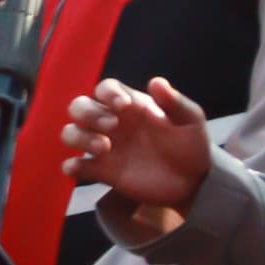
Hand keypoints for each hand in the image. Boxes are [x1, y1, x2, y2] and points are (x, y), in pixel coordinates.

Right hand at [56, 76, 214, 213]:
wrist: (192, 182)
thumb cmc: (190, 146)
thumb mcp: (190, 121)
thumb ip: (175, 102)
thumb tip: (156, 81)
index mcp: (131, 106)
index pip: (105, 88)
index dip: (108, 93)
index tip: (124, 106)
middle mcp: (111, 122)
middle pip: (80, 106)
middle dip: (89, 114)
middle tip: (112, 127)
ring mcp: (103, 147)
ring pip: (71, 133)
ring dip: (80, 137)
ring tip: (102, 148)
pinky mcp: (101, 171)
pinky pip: (76, 166)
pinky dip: (72, 166)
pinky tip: (79, 169)